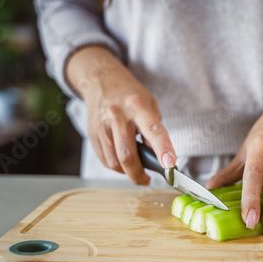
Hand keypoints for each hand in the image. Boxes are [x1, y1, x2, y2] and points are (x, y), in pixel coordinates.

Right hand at [66, 46, 175, 184]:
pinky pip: (105, 160)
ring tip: (134, 165)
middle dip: (138, 174)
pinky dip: (116, 166)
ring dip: (127, 171)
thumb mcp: (150, 105)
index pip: (153, 131)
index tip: (170, 166)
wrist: (101, 82)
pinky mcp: (92, 134)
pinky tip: (122, 158)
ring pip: (114, 162)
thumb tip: (159, 158)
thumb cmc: (130, 96)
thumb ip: (155, 130)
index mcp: (138, 106)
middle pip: (127, 155)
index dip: (163, 150)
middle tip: (146, 179)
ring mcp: (102, 126)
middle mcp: (117, 116)